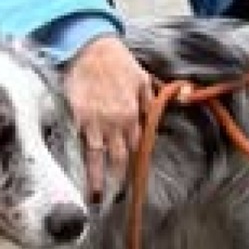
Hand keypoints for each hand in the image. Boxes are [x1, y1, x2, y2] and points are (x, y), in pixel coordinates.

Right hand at [65, 36, 154, 198]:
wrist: (90, 48)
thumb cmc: (117, 62)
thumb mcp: (143, 79)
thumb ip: (152, 101)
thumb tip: (176, 106)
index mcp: (132, 115)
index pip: (136, 148)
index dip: (135, 166)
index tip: (133, 183)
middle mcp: (114, 123)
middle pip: (117, 159)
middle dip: (116, 181)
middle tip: (112, 200)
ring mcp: (93, 121)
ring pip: (96, 157)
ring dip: (95, 178)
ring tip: (92, 197)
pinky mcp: (74, 116)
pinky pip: (76, 142)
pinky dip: (75, 158)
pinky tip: (71, 172)